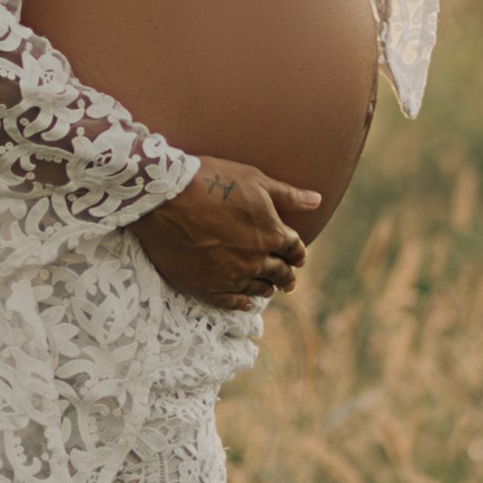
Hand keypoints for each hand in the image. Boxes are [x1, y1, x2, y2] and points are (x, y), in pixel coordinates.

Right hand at [134, 160, 319, 308]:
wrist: (164, 196)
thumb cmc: (212, 180)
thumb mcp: (255, 180)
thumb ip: (288, 195)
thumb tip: (317, 200)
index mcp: (272, 233)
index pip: (295, 250)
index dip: (298, 253)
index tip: (297, 257)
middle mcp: (256, 260)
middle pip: (280, 273)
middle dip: (286, 275)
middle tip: (288, 280)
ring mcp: (230, 276)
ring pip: (258, 289)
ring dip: (266, 288)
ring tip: (268, 289)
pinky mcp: (205, 286)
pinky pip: (231, 302)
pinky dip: (242, 303)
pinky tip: (245, 302)